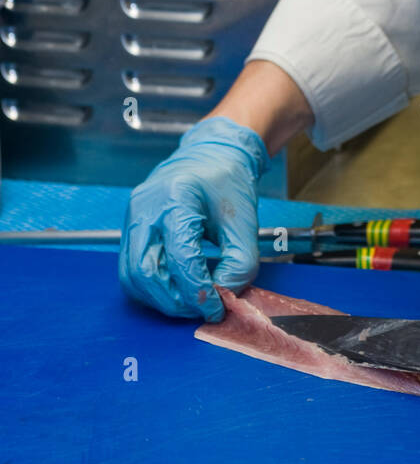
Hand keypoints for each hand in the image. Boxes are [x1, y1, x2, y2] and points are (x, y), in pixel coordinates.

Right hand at [119, 116, 269, 320]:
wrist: (213, 155)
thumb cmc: (228, 181)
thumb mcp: (244, 219)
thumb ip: (240, 261)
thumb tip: (224, 295)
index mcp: (175, 197)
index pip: (179, 258)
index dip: (198, 291)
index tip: (217, 306)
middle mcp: (145, 208)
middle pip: (145, 272)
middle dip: (174, 301)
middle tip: (202, 308)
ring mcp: (132, 217)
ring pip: (132, 276)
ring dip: (160, 298)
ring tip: (191, 301)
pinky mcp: (130, 227)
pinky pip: (131, 267)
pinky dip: (153, 286)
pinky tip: (177, 287)